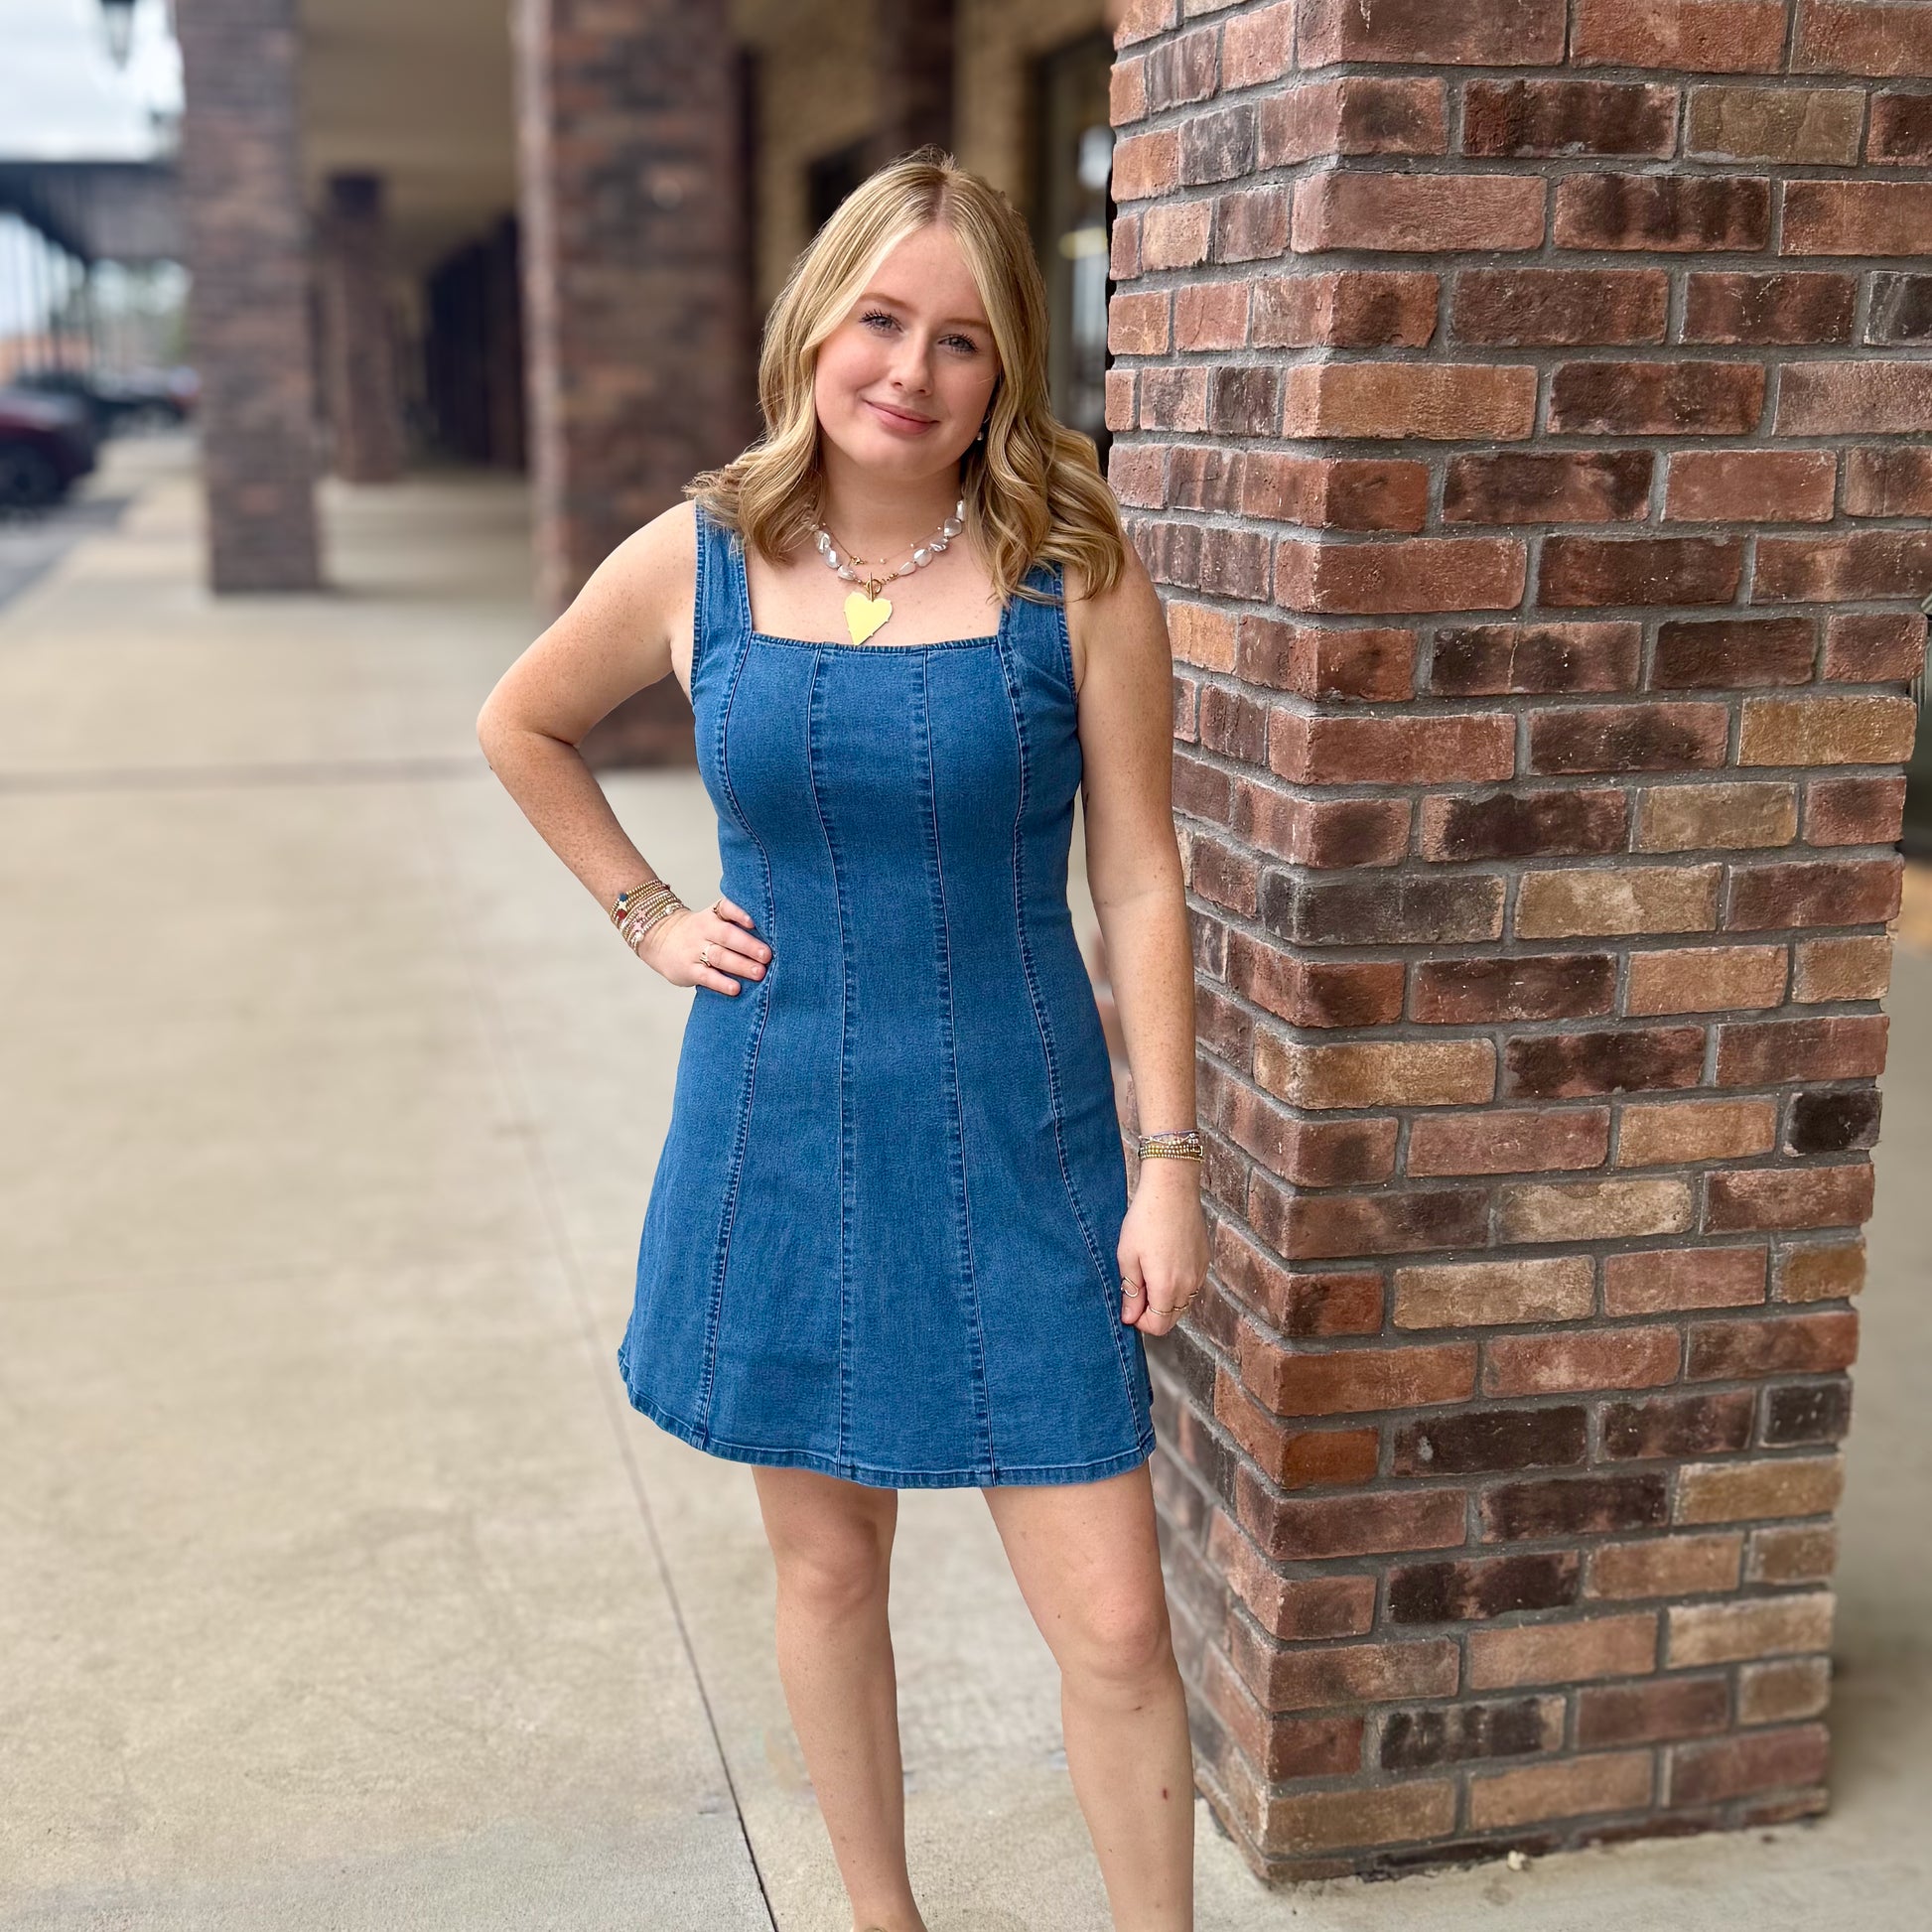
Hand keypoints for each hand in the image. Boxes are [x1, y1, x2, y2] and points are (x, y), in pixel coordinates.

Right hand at [636, 894, 770, 994]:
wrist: (660, 940)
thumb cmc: (700, 933)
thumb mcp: (712, 921)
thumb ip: (737, 925)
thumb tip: (778, 936)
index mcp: (713, 915)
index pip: (726, 908)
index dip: (740, 913)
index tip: (754, 922)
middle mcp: (704, 930)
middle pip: (727, 936)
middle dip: (749, 945)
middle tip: (768, 955)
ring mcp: (694, 950)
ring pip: (719, 956)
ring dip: (740, 965)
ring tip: (759, 973)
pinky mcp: (688, 969)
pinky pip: (706, 976)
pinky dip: (721, 982)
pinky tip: (736, 988)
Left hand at [1116, 1156, 1209, 1337]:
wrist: (1172, 1189)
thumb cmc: (1145, 1219)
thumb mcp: (1127, 1255)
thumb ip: (1131, 1291)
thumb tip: (1129, 1317)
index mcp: (1166, 1287)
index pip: (1158, 1326)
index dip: (1140, 1323)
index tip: (1129, 1307)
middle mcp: (1188, 1285)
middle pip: (1172, 1318)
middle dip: (1153, 1313)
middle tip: (1136, 1290)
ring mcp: (1199, 1272)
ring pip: (1183, 1303)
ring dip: (1166, 1300)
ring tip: (1149, 1273)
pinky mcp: (1204, 1260)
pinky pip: (1191, 1285)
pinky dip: (1178, 1285)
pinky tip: (1164, 1263)